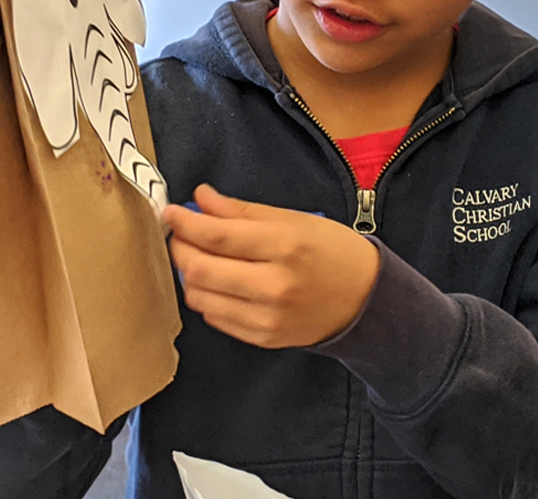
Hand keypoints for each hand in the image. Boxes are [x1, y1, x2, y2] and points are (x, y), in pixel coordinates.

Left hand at [162, 184, 379, 348]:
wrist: (367, 299)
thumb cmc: (334, 252)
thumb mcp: (295, 219)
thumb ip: (243, 211)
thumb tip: (202, 198)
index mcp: (285, 246)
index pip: (217, 235)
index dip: (185, 222)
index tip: (171, 212)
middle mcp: (274, 285)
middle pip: (201, 269)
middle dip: (180, 248)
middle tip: (181, 234)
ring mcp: (268, 317)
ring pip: (201, 297)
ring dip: (190, 274)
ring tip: (201, 257)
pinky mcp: (263, 338)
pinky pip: (216, 318)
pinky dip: (208, 296)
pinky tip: (220, 281)